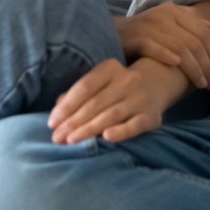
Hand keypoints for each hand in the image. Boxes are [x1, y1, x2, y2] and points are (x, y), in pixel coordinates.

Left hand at [47, 59, 165, 144]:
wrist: (157, 84)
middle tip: (57, 138)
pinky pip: (135, 124)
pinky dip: (121, 131)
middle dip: (73, 122)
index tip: (52, 122)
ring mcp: (140, 97)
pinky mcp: (151, 116)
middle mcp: (127, 80)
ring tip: (71, 141)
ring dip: (89, 129)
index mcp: (110, 68)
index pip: (85, 86)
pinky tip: (106, 137)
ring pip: (111, 114)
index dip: (67, 105)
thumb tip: (58, 109)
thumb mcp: (101, 82)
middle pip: (95, 103)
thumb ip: (79, 94)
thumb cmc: (118, 87)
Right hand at [115, 3, 209, 89]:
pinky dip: (166, 55)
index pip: (204, 31)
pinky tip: (176, 66)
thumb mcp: (167, 24)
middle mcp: (163, 15)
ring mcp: (148, 25)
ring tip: (200, 84)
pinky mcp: (134, 37)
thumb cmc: (143, 34)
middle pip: (194, 41)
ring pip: (179, 47)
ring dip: (193, 68)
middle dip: (207, 64)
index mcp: (174, 10)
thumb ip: (188, 23)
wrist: (109, 34)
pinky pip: (154, 46)